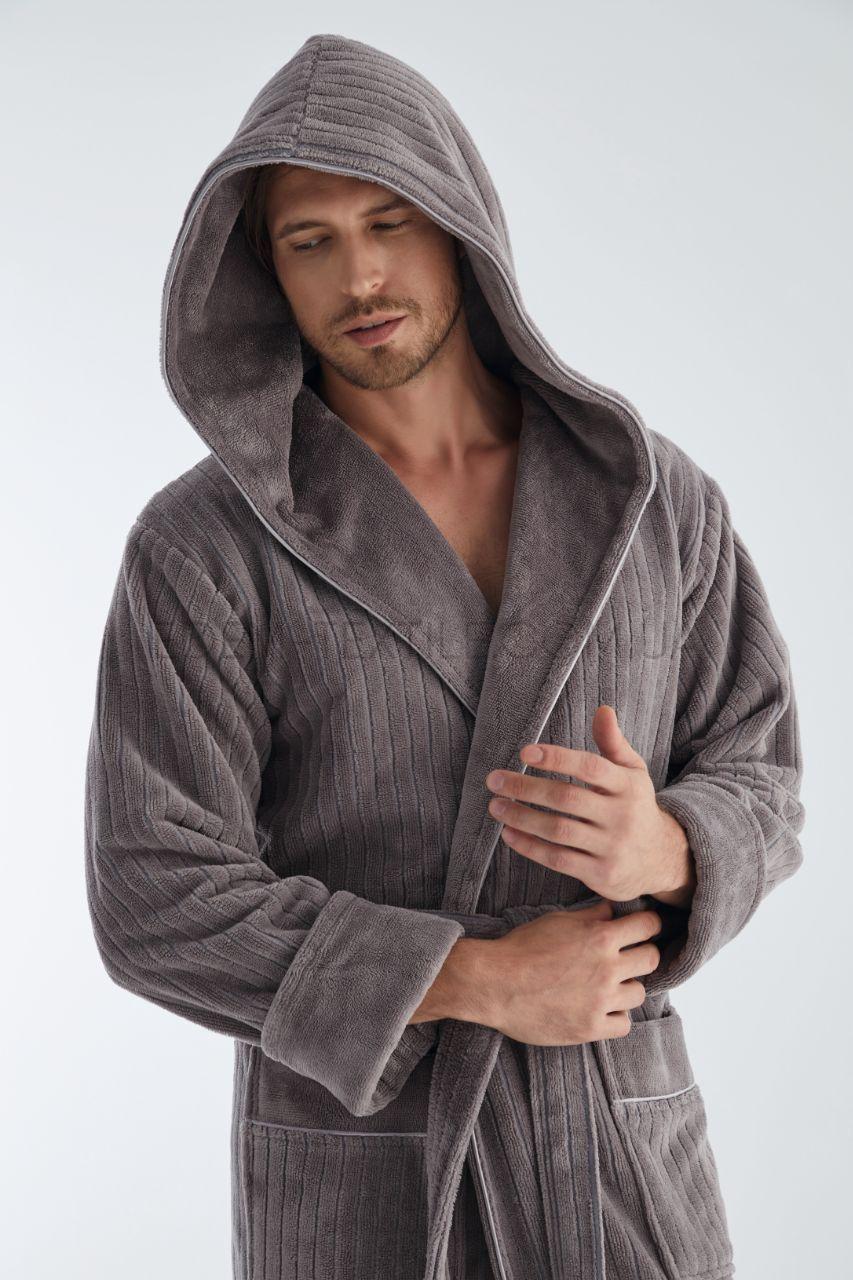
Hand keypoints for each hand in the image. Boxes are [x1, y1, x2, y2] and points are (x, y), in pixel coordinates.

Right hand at [481, 898, 663, 1044]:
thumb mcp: (557, 921)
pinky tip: (601, 1009)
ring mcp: (601, 1001)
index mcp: (600, 937)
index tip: (643, 929)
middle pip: (651, 959)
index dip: (648, 925)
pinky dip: (615, 1017)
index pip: (648, 926)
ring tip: (608, 986)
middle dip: (642, 954)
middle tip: (628, 958)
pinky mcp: (591, 1028)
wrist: (494, 984)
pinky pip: (624, 1025)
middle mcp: (607, 969)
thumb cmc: (522, 948)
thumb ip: (590, 916)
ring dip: (627, 988)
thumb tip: (612, 910)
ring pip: (639, 993)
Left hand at [484, 705, 696, 906]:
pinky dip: (530, 847)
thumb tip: (603, 709)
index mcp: (627, 786)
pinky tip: (509, 833)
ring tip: (496, 806)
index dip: (557, 758)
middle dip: (526, 787)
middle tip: (494, 779)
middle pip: (566, 798)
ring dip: (522, 817)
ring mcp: (611, 847)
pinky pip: (558, 859)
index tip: (525, 751)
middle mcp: (622, 816)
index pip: (590, 767)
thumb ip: (614, 743)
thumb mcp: (633, 773)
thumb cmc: (636, 806)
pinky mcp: (600, 874)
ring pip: (558, 830)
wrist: (661, 859)